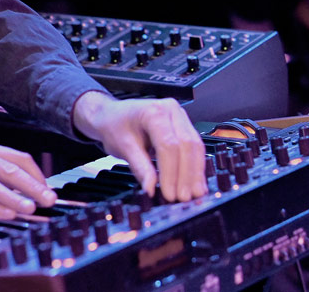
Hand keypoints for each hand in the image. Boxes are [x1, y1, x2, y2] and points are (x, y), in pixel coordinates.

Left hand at [72, 92, 206, 202]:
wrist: (112, 115)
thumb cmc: (115, 126)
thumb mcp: (123, 147)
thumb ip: (139, 167)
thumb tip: (151, 188)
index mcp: (154, 112)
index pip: (168, 145)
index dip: (171, 172)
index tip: (170, 193)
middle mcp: (171, 110)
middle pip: (187, 145)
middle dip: (187, 174)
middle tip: (184, 198)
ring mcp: (180, 117)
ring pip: (195, 146)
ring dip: (195, 173)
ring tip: (194, 195)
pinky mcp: (184, 126)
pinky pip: (194, 147)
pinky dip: (195, 167)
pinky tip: (196, 183)